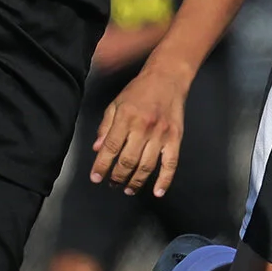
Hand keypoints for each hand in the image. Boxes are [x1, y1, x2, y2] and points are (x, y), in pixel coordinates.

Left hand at [90, 62, 187, 196]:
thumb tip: (97, 149)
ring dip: (135, 181)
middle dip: (117, 176)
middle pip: (128, 160)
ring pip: (146, 166)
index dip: (102, 165)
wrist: (168, 78)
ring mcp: (161, 134)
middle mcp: (143, 127)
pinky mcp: (176, 138)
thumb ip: (106, 126)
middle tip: (112, 184)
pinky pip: (170, 164)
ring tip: (128, 189)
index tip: (96, 178)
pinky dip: (164, 180)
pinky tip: (157, 192)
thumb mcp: (116, 103)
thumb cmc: (139, 90)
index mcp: (126, 117)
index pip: (111, 147)